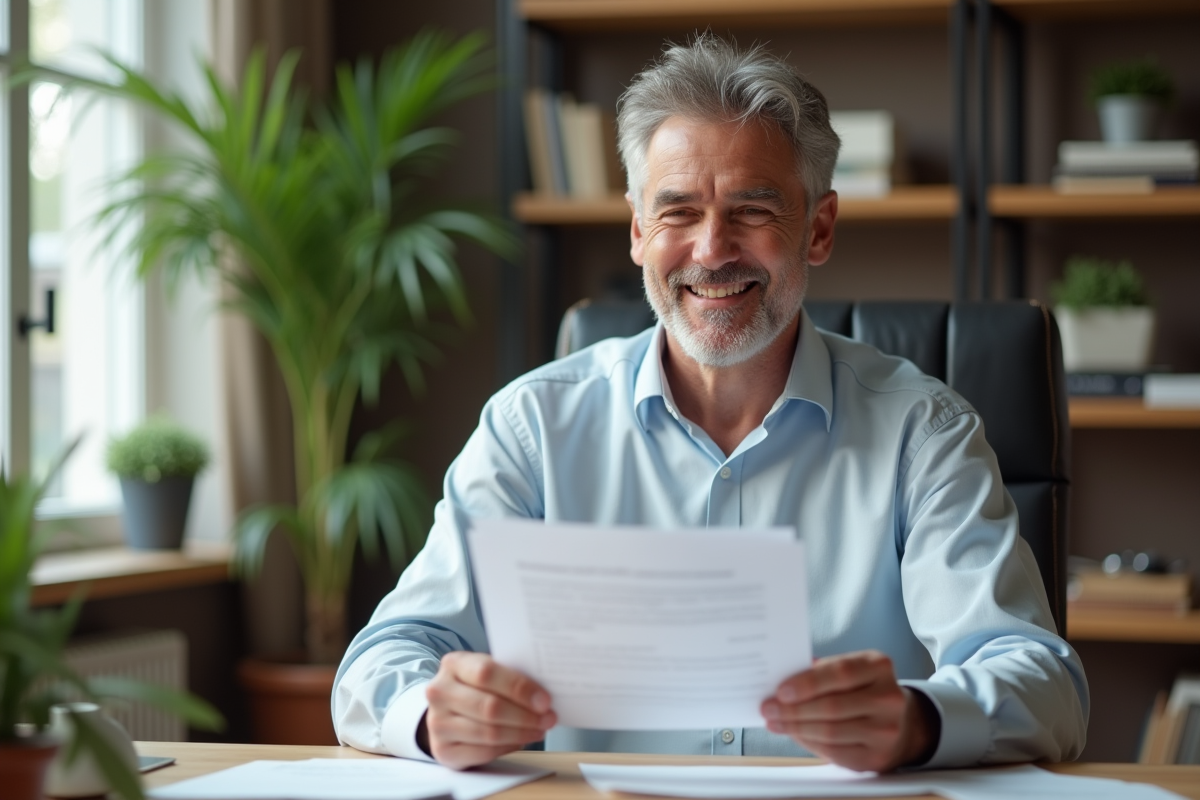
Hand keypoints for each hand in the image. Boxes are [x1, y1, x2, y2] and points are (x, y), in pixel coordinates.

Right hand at [420, 651, 556, 769]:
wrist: (445, 710)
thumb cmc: (475, 686)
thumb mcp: (486, 671)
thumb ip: (508, 675)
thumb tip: (543, 693)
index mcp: (453, 664)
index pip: (486, 673)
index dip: (519, 688)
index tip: (544, 700)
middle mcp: (439, 692)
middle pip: (489, 707)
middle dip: (526, 715)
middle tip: (548, 718)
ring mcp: (437, 723)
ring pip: (489, 732)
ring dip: (521, 733)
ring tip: (539, 729)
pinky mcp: (443, 750)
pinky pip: (484, 752)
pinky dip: (508, 746)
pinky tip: (521, 739)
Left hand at [760, 651, 938, 772]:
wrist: (900, 722)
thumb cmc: (864, 689)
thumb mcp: (851, 668)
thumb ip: (821, 670)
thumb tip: (781, 678)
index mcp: (879, 667)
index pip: (840, 673)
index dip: (807, 683)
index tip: (780, 691)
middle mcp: (889, 698)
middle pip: (832, 706)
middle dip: (793, 709)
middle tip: (769, 708)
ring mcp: (886, 730)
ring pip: (830, 732)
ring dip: (796, 728)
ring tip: (775, 722)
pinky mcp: (877, 756)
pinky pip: (834, 752)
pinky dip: (809, 743)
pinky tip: (795, 734)